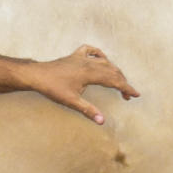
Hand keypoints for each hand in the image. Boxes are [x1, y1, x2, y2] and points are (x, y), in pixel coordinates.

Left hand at [24, 45, 138, 124]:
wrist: (36, 75)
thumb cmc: (52, 88)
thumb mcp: (71, 101)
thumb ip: (88, 110)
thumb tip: (102, 121)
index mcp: (90, 73)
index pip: (114, 80)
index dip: (126, 88)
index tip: (136, 94)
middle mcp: (88, 63)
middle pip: (112, 70)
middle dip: (122, 82)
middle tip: (127, 95)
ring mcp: (81, 57)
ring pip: (104, 61)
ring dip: (113, 71)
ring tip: (118, 82)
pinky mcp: (74, 56)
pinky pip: (90, 50)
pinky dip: (99, 54)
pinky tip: (102, 59)